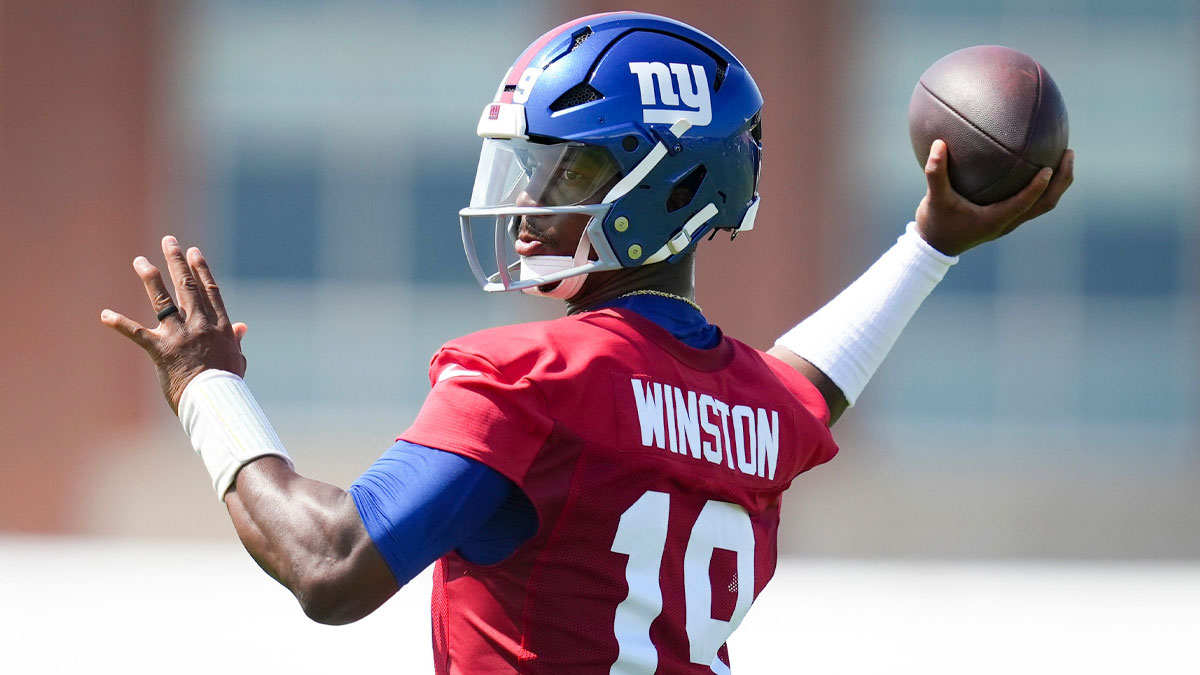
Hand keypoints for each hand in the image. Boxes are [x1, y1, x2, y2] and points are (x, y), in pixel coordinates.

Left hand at [101, 236, 247, 413]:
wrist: (215, 401)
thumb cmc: (226, 384)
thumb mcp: (236, 359)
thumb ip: (235, 340)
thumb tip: (242, 327)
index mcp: (219, 326)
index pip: (209, 290)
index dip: (201, 269)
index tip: (194, 252)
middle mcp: (200, 324)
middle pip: (187, 286)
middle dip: (177, 261)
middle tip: (169, 241)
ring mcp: (180, 335)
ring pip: (163, 301)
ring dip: (150, 278)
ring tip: (140, 261)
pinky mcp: (161, 350)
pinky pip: (136, 334)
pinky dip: (119, 323)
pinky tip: (104, 314)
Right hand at [915, 139, 1074, 255]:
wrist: (934, 246)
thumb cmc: (936, 223)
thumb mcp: (933, 198)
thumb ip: (935, 172)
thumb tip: (938, 143)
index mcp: (995, 219)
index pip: (1025, 203)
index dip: (1038, 187)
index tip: (1049, 167)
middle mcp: (1008, 222)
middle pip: (1046, 204)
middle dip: (1061, 181)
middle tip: (1068, 154)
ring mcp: (1009, 222)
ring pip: (1043, 204)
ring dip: (1057, 184)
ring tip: (1062, 158)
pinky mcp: (1005, 218)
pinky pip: (1031, 201)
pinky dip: (1040, 185)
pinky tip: (1035, 164)